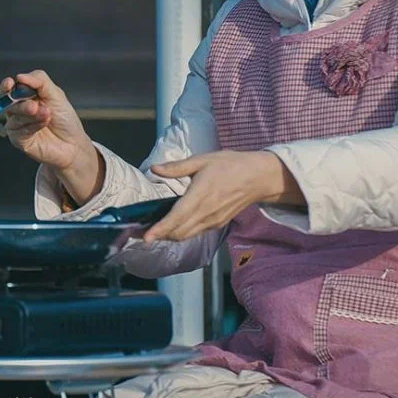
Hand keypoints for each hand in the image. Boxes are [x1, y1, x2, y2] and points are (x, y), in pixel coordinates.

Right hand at [0, 71, 101, 202]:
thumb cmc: (64, 119)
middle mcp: (18, 110)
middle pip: (9, 102)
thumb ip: (39, 81)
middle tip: (35, 106)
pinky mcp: (18, 140)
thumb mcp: (55, 94)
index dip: (7, 86)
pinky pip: (18, 130)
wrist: (72, 143)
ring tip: (47, 115)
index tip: (10, 84)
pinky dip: (32, 126)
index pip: (9, 88)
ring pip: (14, 116)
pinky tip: (43, 124)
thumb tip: (19, 77)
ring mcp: (16, 125)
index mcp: (25, 96)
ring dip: (31, 115)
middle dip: (23, 104)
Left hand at [142, 151, 300, 242]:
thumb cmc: (230, 165)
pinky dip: (181, 233)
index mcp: (200, 195)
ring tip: (152, 232)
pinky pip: (195, 233)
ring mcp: (213, 221)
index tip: (146, 237)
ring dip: (169, 236)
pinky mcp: (217, 224)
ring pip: (186, 235)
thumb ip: (177, 167)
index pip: (177, 217)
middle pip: (178, 232)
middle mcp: (206, 212)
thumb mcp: (203, 160)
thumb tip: (154, 169)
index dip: (161, 229)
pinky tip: (172, 227)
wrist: (258, 178)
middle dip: (158, 235)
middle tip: (138, 233)